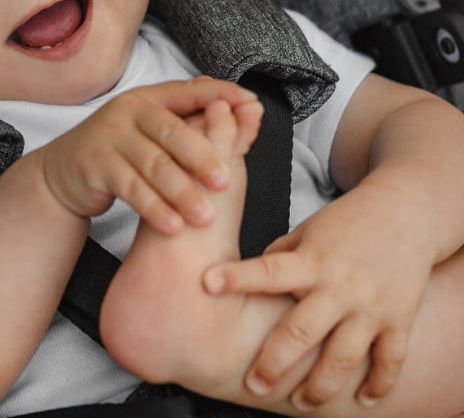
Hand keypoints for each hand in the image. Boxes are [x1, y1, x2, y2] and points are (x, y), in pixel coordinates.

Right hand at [37, 76, 261, 233]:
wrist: (65, 172)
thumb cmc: (121, 152)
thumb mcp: (157, 134)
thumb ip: (201, 125)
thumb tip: (251, 109)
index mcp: (150, 98)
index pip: (190, 92)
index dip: (221, 96)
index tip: (251, 106)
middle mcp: (128, 111)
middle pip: (171, 132)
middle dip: (202, 156)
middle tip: (226, 182)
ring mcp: (110, 137)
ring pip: (153, 165)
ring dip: (182, 192)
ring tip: (205, 217)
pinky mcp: (96, 165)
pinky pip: (130, 187)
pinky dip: (154, 207)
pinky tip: (172, 224)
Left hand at [202, 177, 431, 408]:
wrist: (403, 213)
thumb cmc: (346, 222)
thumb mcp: (307, 231)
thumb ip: (281, 257)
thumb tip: (252, 280)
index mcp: (310, 260)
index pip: (267, 270)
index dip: (238, 277)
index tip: (208, 283)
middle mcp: (338, 287)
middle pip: (302, 330)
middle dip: (275, 362)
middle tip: (253, 385)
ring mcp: (370, 307)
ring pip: (344, 356)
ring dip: (321, 386)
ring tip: (301, 404)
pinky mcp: (398, 320)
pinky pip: (390, 360)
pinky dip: (379, 384)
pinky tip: (364, 400)